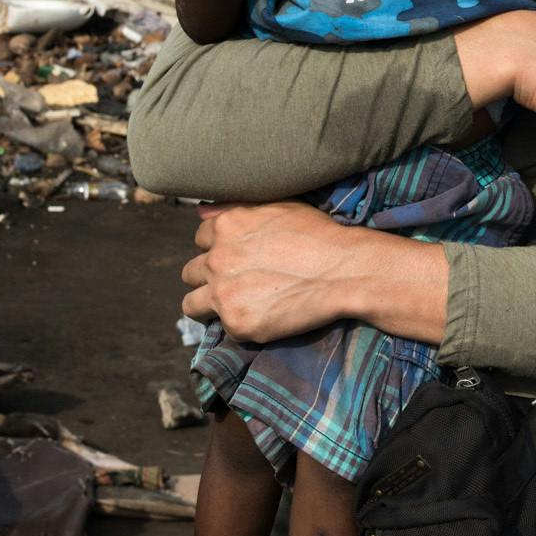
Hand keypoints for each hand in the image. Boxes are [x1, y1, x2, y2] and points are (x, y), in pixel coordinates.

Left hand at [181, 202, 356, 340]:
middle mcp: (217, 258)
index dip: (218, 248)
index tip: (236, 258)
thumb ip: (236, 208)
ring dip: (208, 305)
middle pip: (190, 272)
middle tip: (235, 284)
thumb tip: (201, 214)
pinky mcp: (236, 323)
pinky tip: (263, 318)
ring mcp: (224, 292)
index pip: (200, 239)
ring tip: (234, 307)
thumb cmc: (318, 235)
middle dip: (209, 278)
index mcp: (226, 227)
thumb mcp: (278, 206)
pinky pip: (223, 328)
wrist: (344, 271)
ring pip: (191, 304)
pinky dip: (241, 325)